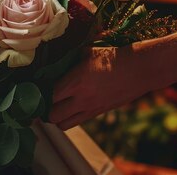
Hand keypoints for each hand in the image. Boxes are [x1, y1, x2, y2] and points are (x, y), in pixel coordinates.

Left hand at [49, 46, 163, 129]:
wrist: (140, 69)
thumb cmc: (113, 56)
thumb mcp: (87, 52)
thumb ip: (70, 59)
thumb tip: (56, 61)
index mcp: (76, 82)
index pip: (48, 96)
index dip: (39, 94)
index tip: (36, 89)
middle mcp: (81, 99)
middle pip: (52, 116)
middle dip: (45, 110)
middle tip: (44, 100)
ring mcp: (91, 108)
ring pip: (64, 124)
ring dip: (57, 117)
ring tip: (56, 106)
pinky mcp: (99, 112)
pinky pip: (78, 121)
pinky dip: (71, 117)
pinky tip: (71, 106)